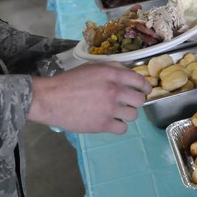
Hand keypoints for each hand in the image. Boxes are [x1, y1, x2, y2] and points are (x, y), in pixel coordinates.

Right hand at [27, 63, 150, 133]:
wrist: (51, 99)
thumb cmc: (70, 81)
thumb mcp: (92, 67)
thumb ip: (113, 68)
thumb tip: (129, 72)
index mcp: (113, 74)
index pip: (140, 81)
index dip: (145, 87)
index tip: (144, 91)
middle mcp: (115, 91)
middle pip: (140, 100)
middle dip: (135, 101)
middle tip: (127, 102)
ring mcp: (110, 109)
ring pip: (133, 115)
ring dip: (126, 114)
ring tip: (116, 112)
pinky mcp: (103, 125)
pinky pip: (123, 128)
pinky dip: (118, 126)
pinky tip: (110, 121)